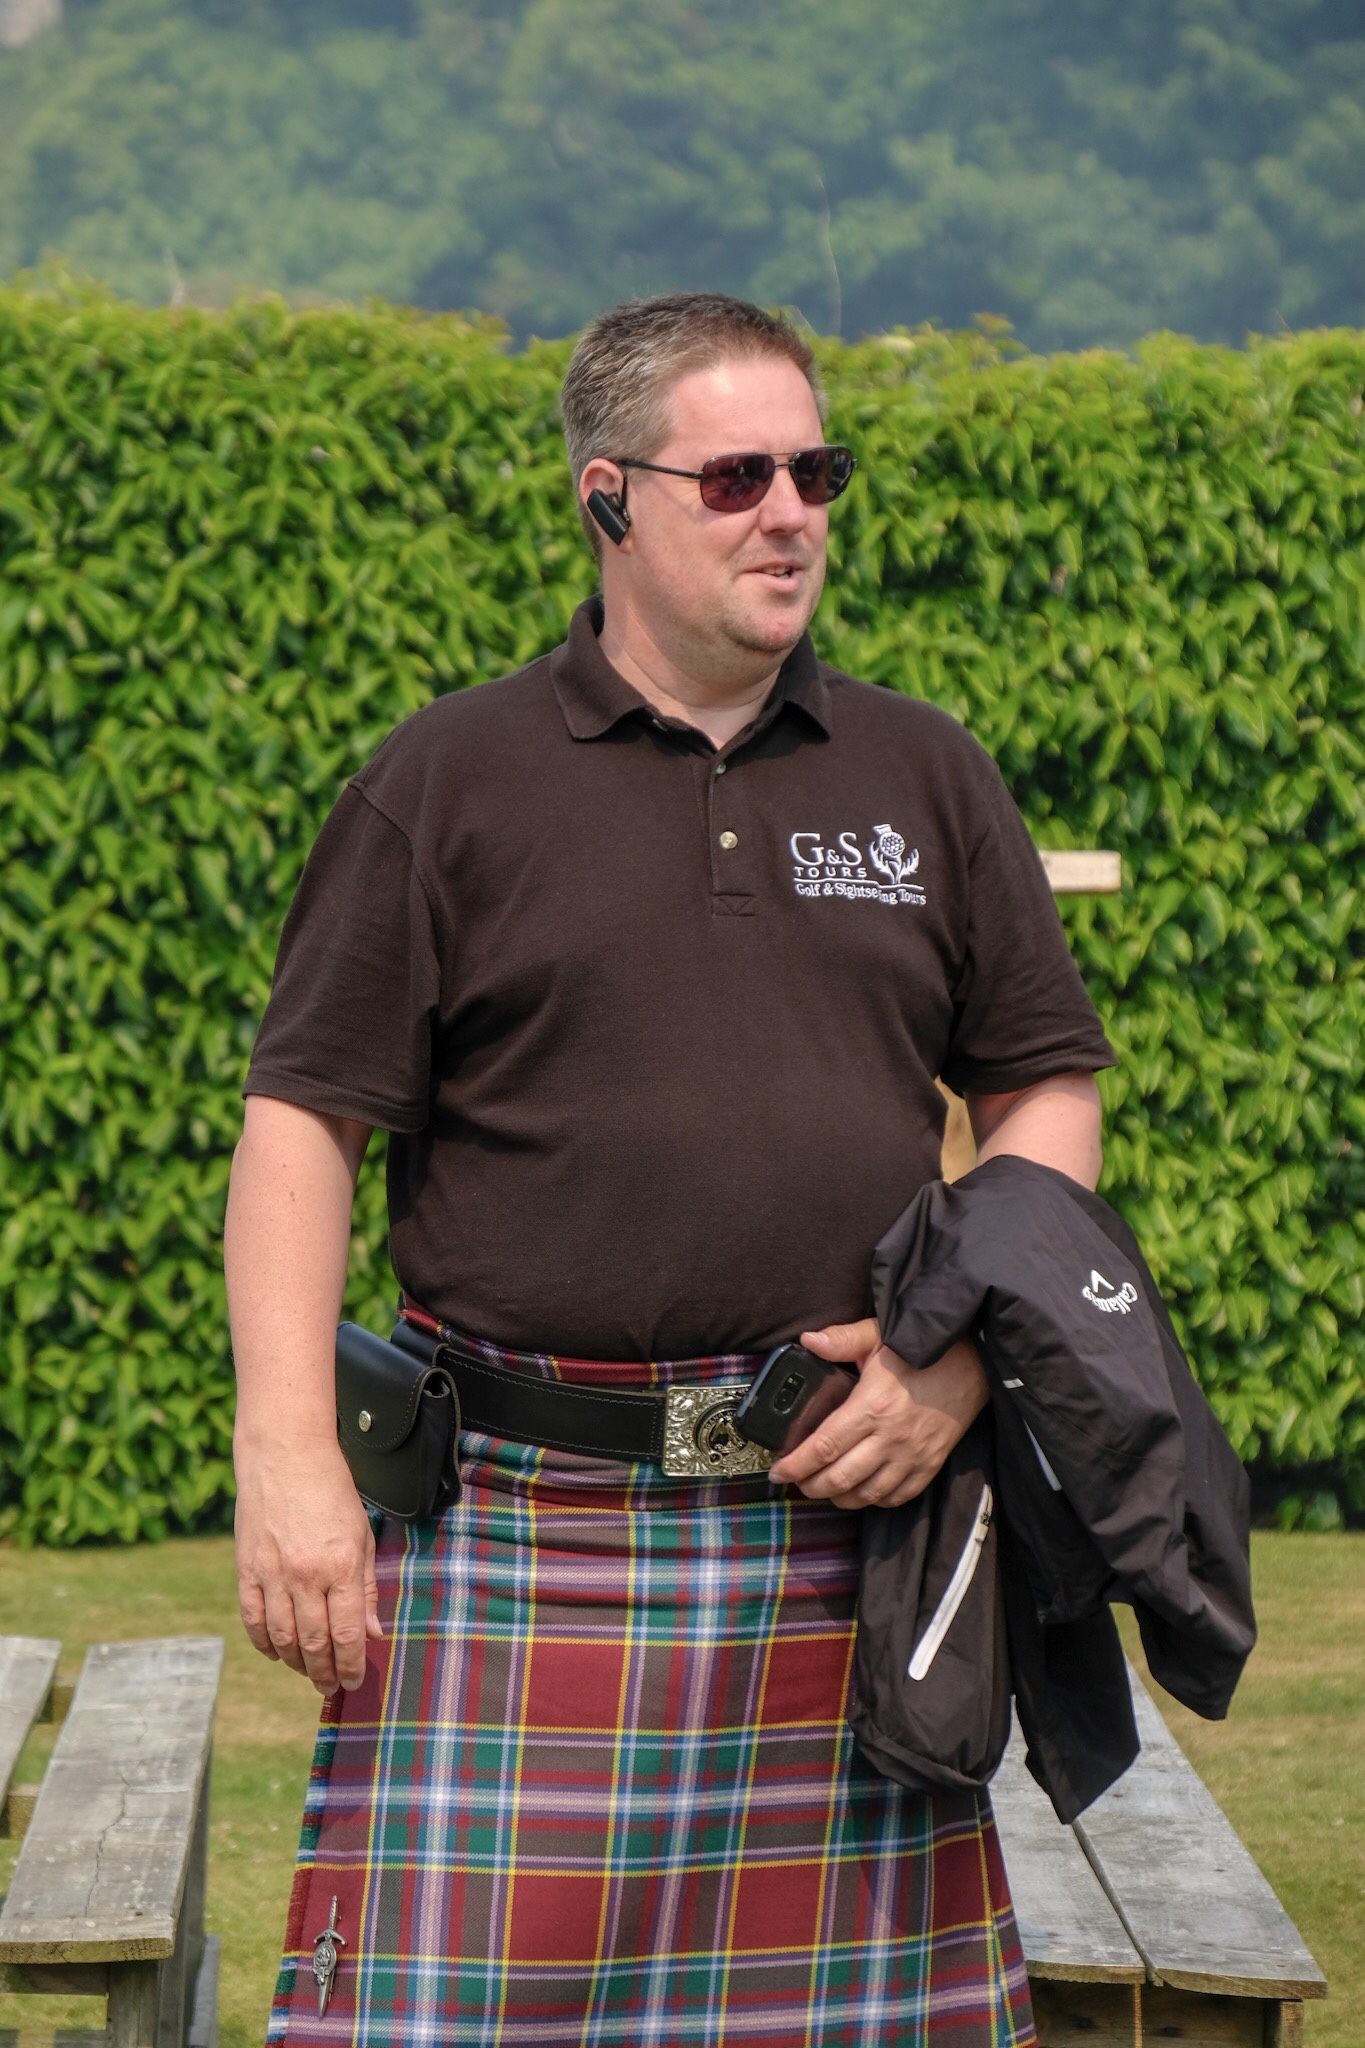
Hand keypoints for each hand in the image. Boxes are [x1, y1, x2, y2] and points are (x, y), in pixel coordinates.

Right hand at [234, 1440, 383, 1695]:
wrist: (285, 1455)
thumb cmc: (332, 1491)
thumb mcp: (363, 1536)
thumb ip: (367, 1588)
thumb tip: (373, 1635)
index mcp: (342, 1566)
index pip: (348, 1635)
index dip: (351, 1666)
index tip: (354, 1682)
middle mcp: (306, 1576)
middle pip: (314, 1644)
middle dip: (324, 1674)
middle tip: (329, 1687)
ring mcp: (272, 1574)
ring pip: (282, 1639)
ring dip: (296, 1663)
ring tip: (307, 1672)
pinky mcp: (246, 1570)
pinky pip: (253, 1619)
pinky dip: (264, 1643)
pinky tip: (276, 1651)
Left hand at [768, 1319, 987, 1508]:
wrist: (975, 1365)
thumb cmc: (924, 1351)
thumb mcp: (879, 1335)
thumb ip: (842, 1338)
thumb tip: (807, 1340)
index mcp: (872, 1406)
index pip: (824, 1447)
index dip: (796, 1465)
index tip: (778, 1472)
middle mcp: (891, 1438)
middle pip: (840, 1479)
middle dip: (811, 1486)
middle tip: (796, 1481)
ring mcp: (912, 1456)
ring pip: (866, 1495)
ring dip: (839, 1497)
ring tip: (823, 1488)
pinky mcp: (930, 1465)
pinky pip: (896, 1497)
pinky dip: (873, 1500)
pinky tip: (860, 1491)